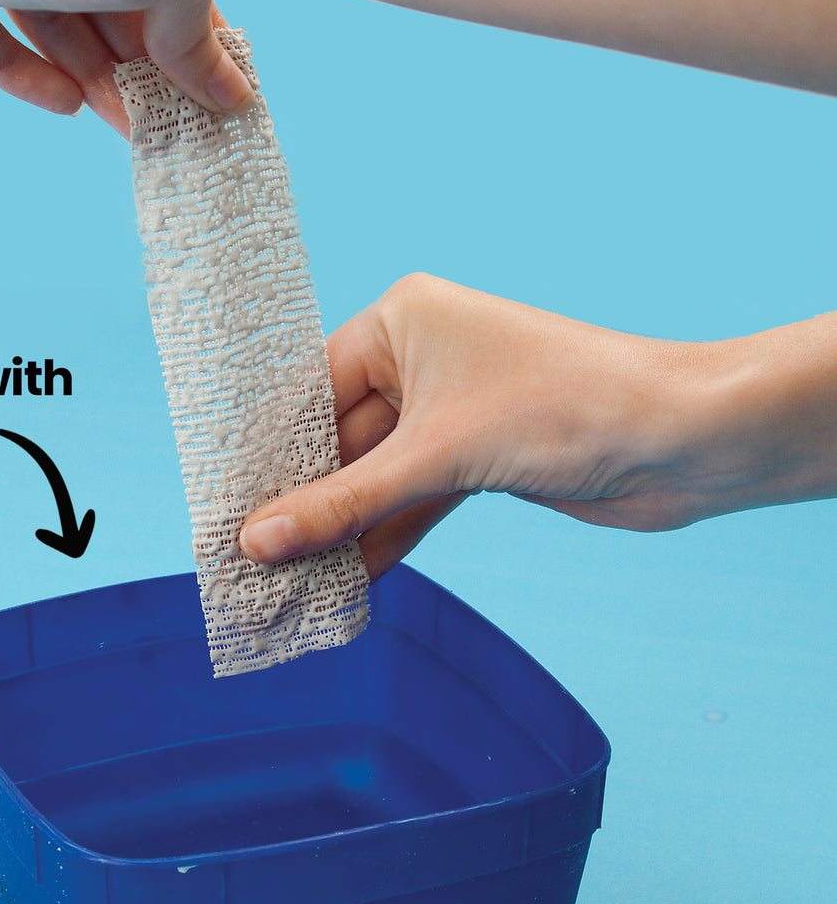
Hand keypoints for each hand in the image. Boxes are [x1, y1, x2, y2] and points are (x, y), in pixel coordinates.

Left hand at [0, 0, 253, 135]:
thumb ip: (191, 37)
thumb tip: (232, 96)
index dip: (145, 23)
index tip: (176, 69)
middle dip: (123, 64)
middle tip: (160, 121)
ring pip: (40, 15)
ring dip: (91, 78)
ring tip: (137, 127)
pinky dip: (15, 73)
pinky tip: (69, 104)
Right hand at [238, 274, 836, 579]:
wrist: (679, 443)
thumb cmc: (565, 409)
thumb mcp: (436, 457)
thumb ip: (343, 503)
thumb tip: (257, 542)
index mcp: (402, 322)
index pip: (309, 390)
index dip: (267, 453)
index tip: (224, 505)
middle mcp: (421, 360)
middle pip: (338, 441)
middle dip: (303, 503)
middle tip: (247, 557)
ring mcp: (450, 412)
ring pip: (374, 478)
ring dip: (340, 530)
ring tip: (287, 581)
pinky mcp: (476, 459)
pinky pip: (411, 501)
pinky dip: (384, 538)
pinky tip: (345, 581)